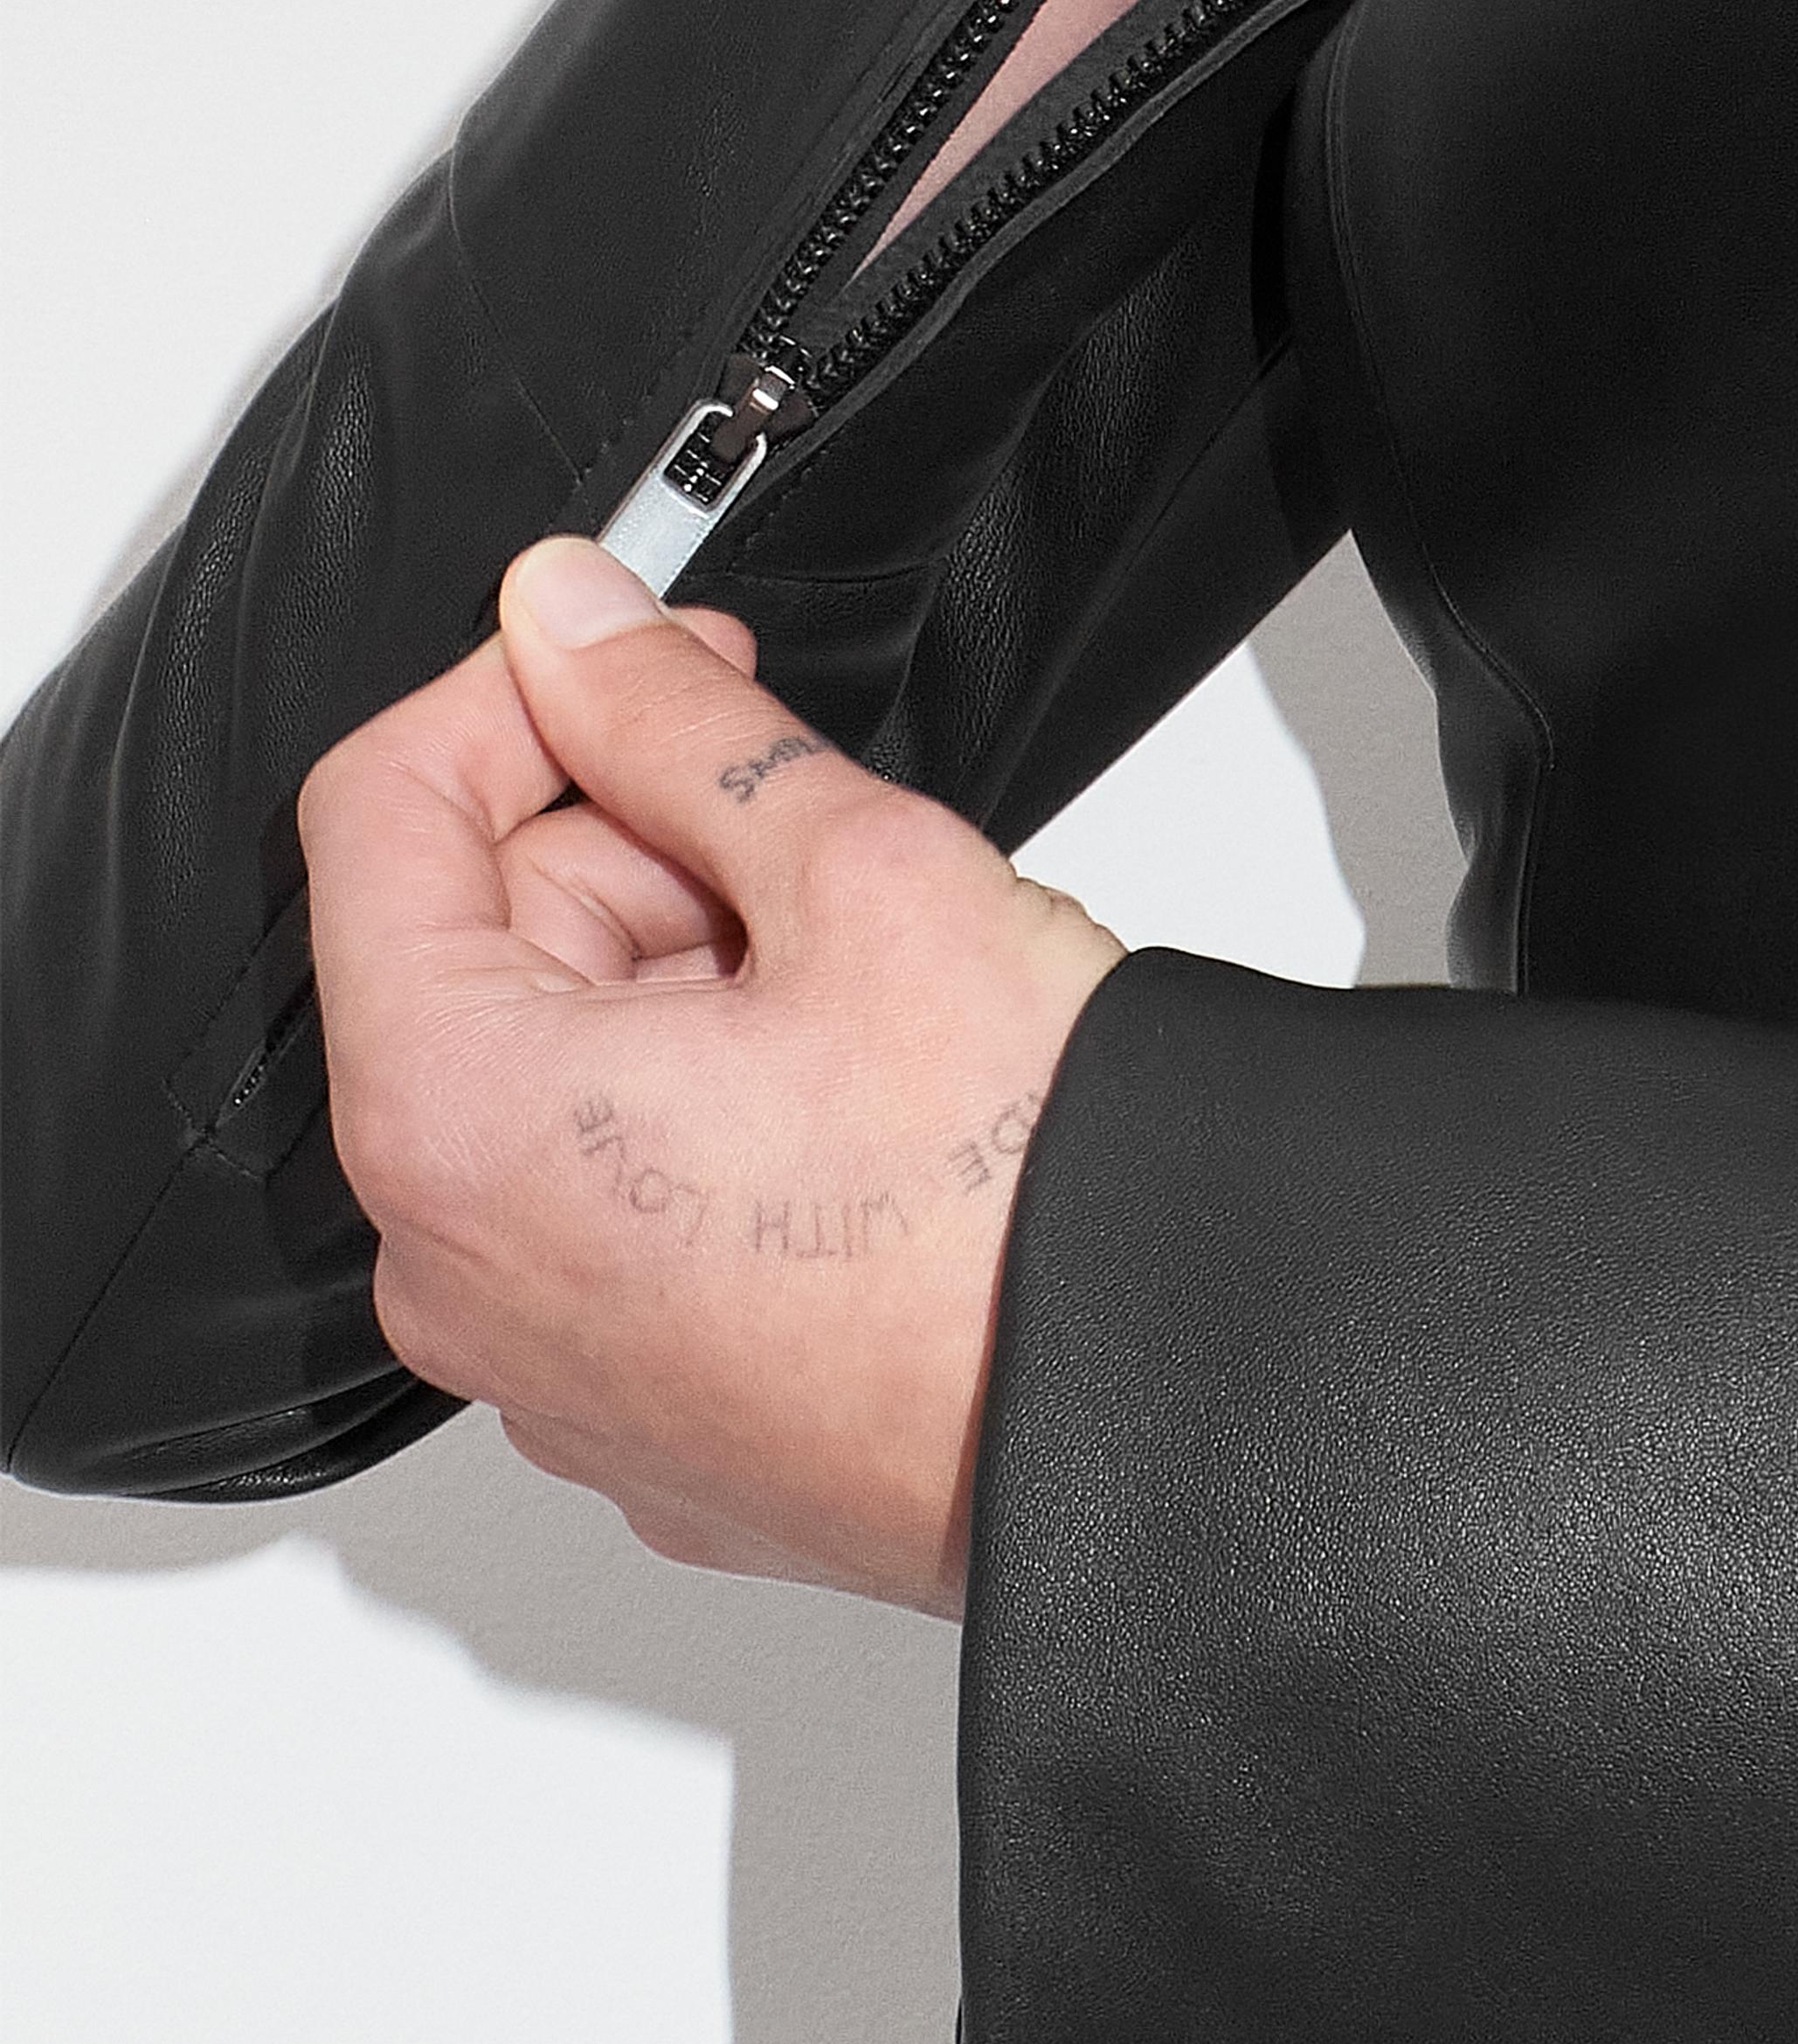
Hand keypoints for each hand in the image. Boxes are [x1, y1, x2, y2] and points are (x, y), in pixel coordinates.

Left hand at [299, 542, 1123, 1610]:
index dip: (520, 692)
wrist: (1173, 1417)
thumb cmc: (1024, 1209)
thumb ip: (679, 721)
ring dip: (694, 999)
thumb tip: (577, 616)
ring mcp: (553, 1373)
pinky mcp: (652, 1427)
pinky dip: (717, 1137)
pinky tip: (863, 1124)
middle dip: (639, 867)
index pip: (378, 816)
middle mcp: (461, 1275)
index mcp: (455, 1124)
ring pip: (561, 1090)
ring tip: (874, 1014)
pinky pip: (624, 1223)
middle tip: (820, 865)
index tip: (641, 655)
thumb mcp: (863, 876)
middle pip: (476, 958)